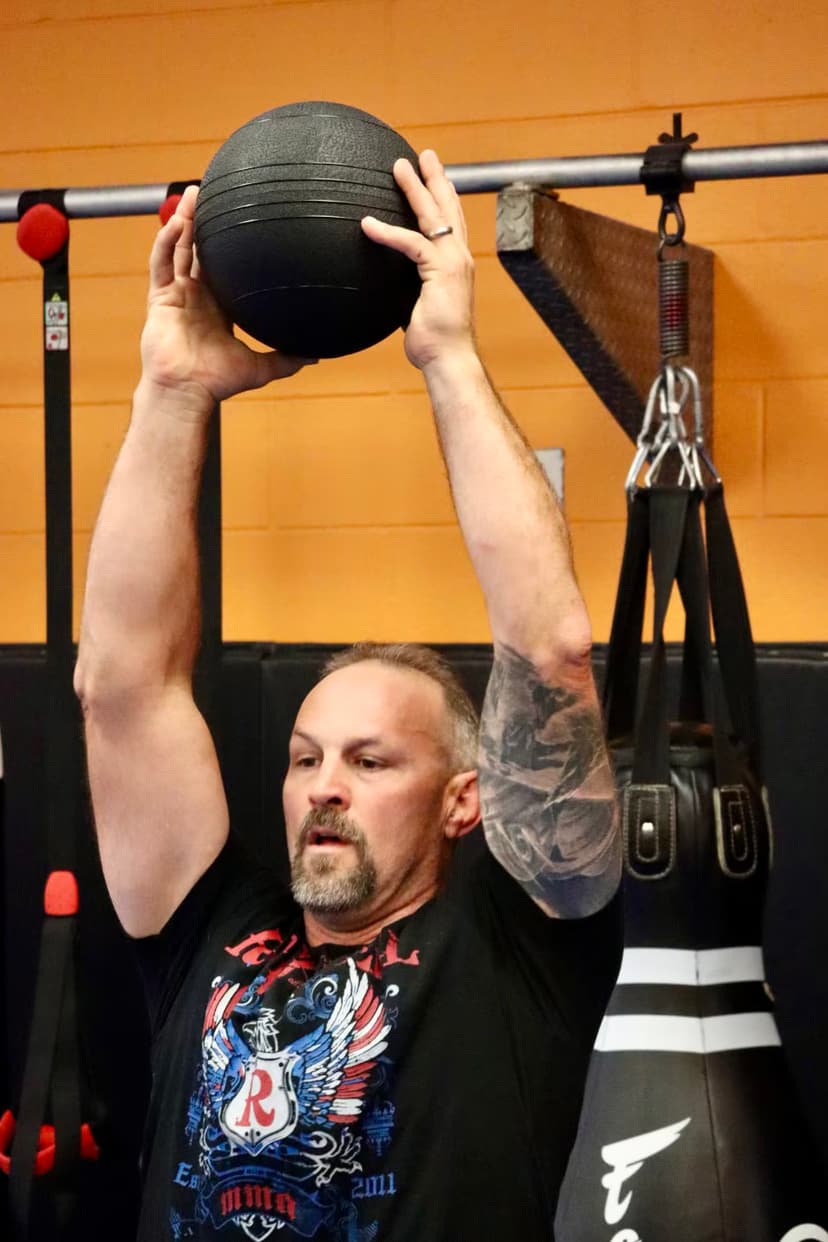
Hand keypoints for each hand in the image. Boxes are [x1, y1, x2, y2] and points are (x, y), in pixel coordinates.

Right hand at [140, 185, 312, 405]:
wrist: (188, 392)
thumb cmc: (218, 382)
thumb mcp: (262, 367)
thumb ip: (288, 358)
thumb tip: (318, 355)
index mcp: (218, 306)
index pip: (225, 266)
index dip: (231, 244)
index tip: (243, 220)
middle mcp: (197, 295)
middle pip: (200, 249)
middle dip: (206, 222)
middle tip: (217, 193)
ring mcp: (176, 294)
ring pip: (179, 248)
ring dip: (186, 220)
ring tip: (194, 193)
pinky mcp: (159, 298)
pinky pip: (161, 263)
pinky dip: (166, 241)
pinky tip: (177, 221)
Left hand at [361, 150, 475, 370]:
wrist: (448, 359)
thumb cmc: (434, 341)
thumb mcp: (418, 306)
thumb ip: (408, 288)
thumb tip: (386, 284)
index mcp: (456, 265)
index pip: (450, 222)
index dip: (442, 197)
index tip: (433, 176)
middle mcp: (460, 258)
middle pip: (448, 208)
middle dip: (435, 178)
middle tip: (424, 154)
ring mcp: (453, 263)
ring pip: (432, 216)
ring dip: (415, 189)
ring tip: (399, 167)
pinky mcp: (440, 273)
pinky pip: (411, 244)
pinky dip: (387, 232)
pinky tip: (368, 224)